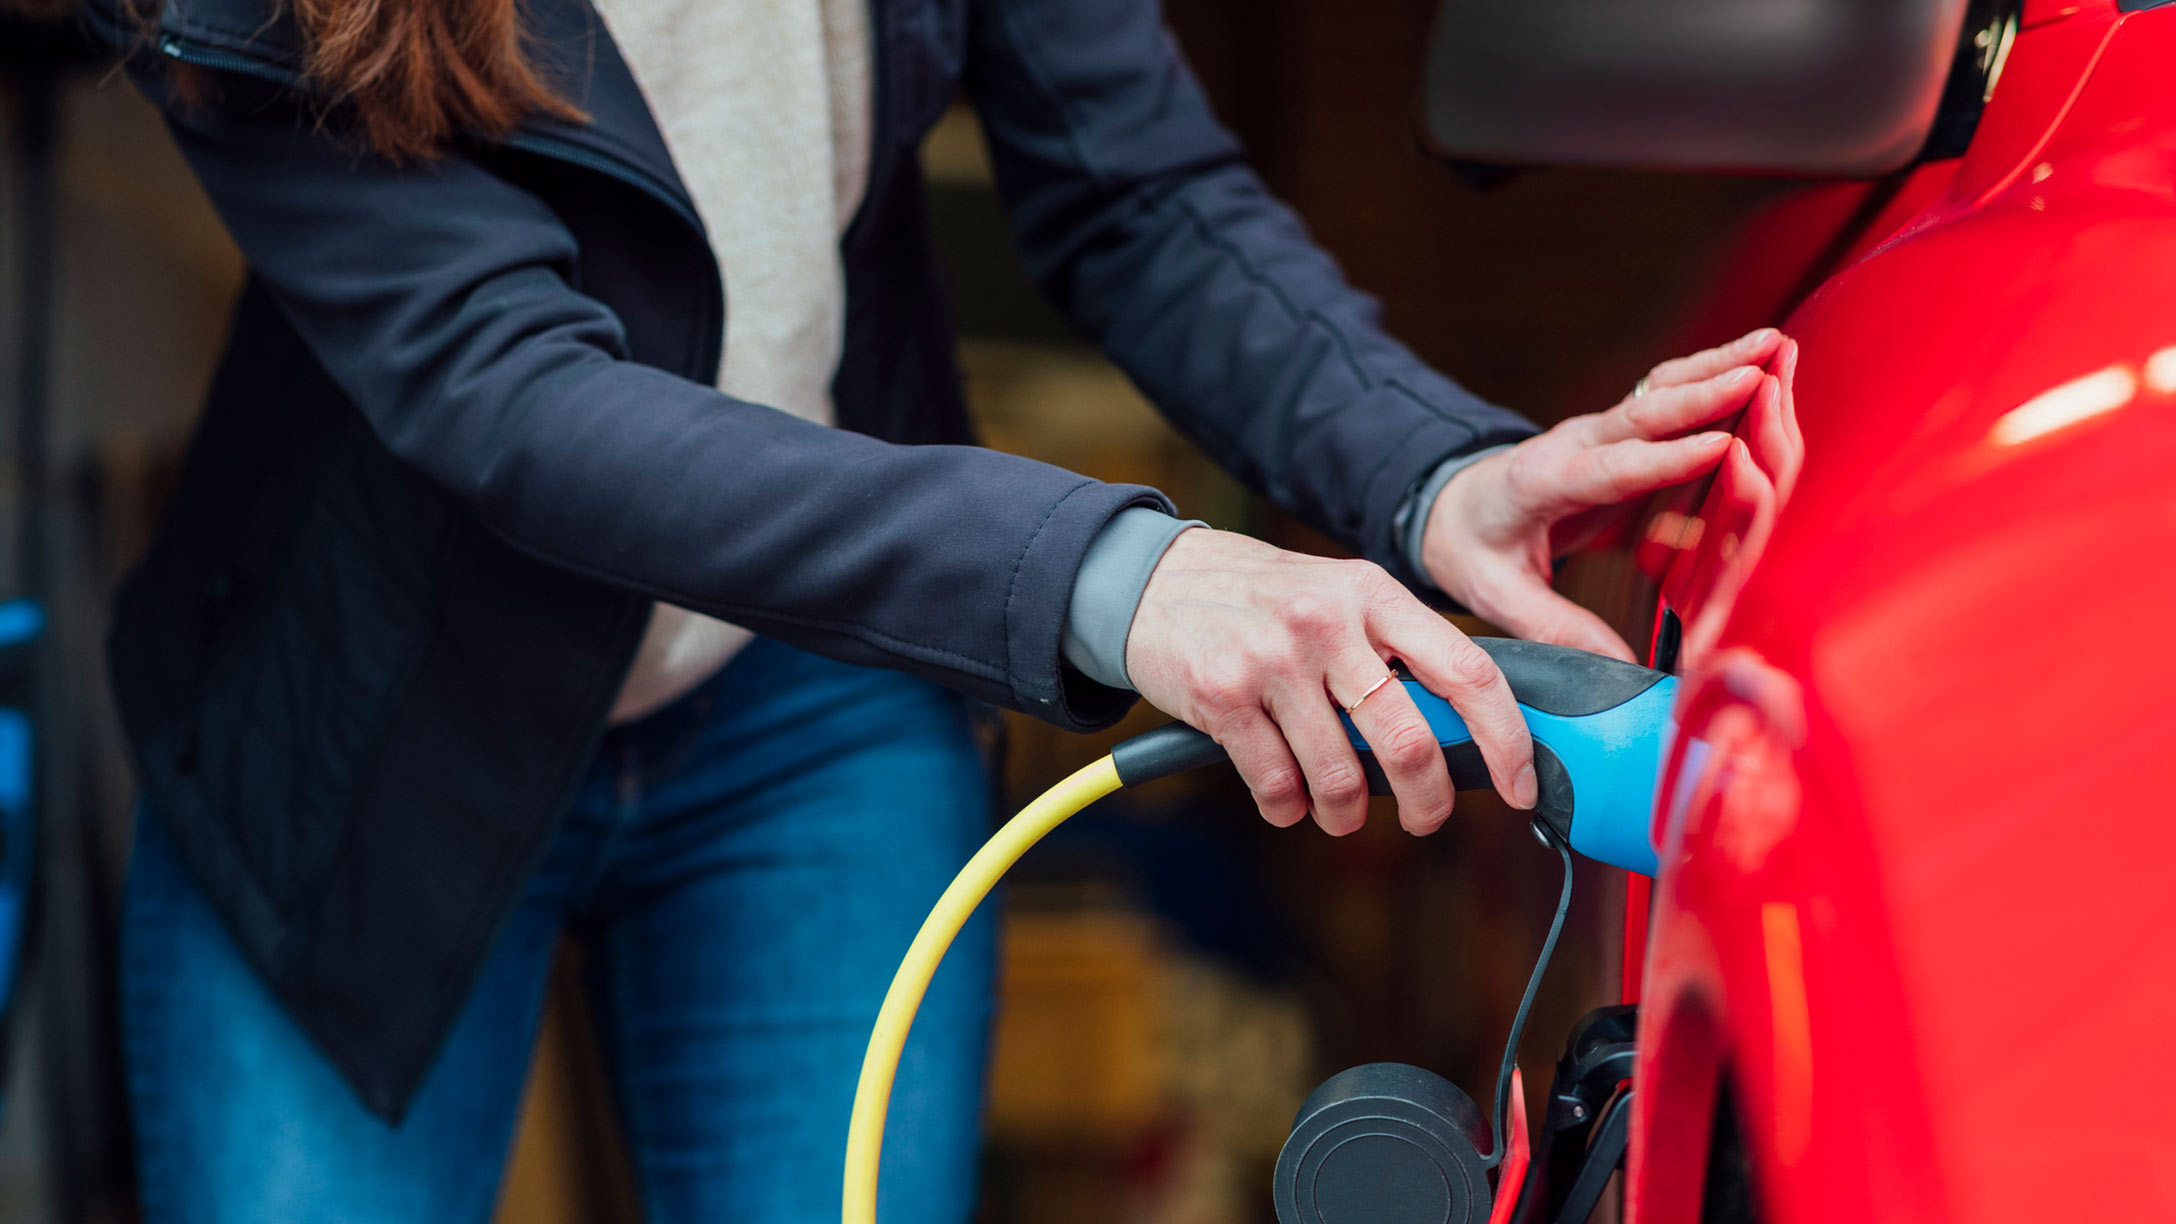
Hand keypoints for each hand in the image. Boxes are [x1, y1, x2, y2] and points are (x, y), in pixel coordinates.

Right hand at [1125, 528, 1534, 835]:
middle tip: (1425, 817)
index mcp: (1374, 594)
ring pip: (1340, 778)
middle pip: (1409, 742)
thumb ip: (1396, 648)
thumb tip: (1467, 729)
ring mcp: (1272, 659)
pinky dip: (1289, 808)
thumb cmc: (1262, 600)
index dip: (1505, 739)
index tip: (1519, 785)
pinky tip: (1285, 794)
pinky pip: (1277, 786)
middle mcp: (1328, 621)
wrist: (1153, 579)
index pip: (1467, 671)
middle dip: (1428, 802)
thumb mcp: (1340, 596)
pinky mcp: (1222, 695)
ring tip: (1338, 809)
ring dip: (1347, 814)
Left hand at [1422, 328, 1786, 660]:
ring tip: (1776, 344)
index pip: (1609, 470)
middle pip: (1644, 414)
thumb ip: (1555, 627)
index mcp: (1541, 481)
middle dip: (1703, 393)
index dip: (1663, 460)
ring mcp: (1602, 432)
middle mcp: (1576, 444)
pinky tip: (1762, 357)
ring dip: (1719, 366)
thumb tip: (1623, 668)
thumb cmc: (1472, 548)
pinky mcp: (1623, 433)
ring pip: (1663, 391)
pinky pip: (1671, 397)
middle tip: (1760, 374)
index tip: (1717, 448)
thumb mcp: (1495, 594)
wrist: (1453, 505)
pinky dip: (1715, 373)